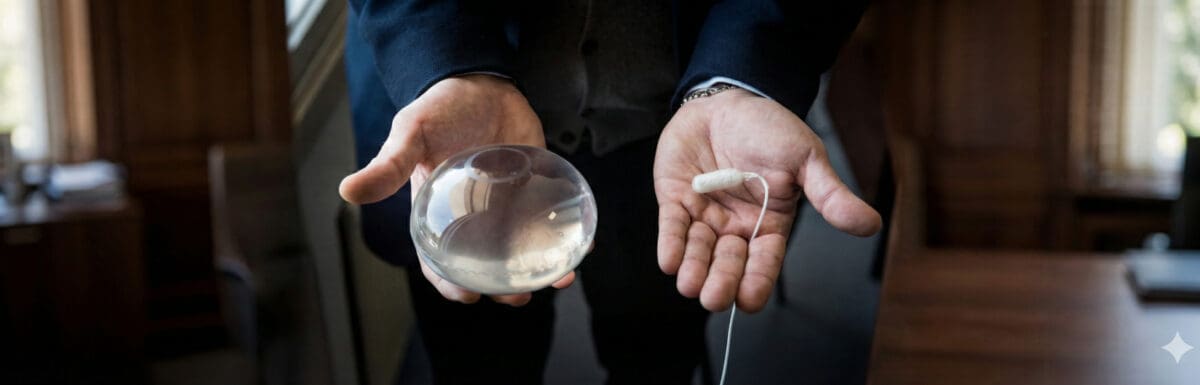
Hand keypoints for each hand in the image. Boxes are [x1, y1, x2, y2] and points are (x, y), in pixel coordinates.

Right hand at [339, 74, 574, 305]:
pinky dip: (566, 237)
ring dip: (540, 270)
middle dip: (503, 288)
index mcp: (439, 214)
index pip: (441, 260)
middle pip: (487, 265)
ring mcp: (507, 207)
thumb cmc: (439, 109)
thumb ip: (388, 165)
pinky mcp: (535, 190)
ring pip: (522, 250)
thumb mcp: (410, 134)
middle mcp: (475, 217)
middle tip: (519, 297)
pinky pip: (550, 221)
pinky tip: (584, 246)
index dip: (450, 282)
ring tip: (559, 281)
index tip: (469, 295)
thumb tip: (348, 191)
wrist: (480, 80)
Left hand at [654, 89, 881, 312]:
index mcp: (768, 224)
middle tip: (714, 298)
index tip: (750, 302)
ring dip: (693, 269)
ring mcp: (704, 215)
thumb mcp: (806, 159)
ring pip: (698, 251)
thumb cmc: (770, 129)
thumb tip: (871, 224)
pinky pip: (672, 227)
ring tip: (690, 285)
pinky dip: (670, 244)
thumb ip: (831, 194)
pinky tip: (669, 261)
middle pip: (728, 263)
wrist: (729, 99)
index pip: (764, 260)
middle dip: (721, 282)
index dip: (757, 281)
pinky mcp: (675, 199)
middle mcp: (735, 226)